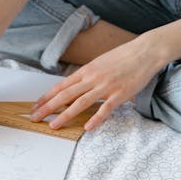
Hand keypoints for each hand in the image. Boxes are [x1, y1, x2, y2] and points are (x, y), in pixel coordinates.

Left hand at [31, 35, 161, 132]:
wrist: (145, 52)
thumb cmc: (123, 56)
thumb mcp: (100, 62)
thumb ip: (88, 74)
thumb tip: (76, 85)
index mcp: (86, 70)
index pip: (61, 86)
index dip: (47, 97)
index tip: (36, 105)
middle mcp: (92, 78)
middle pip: (65, 95)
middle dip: (48, 108)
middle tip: (35, 118)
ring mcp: (106, 86)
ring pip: (81, 103)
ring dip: (65, 115)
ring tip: (54, 125)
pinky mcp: (120, 94)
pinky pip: (105, 109)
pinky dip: (96, 119)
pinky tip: (87, 127)